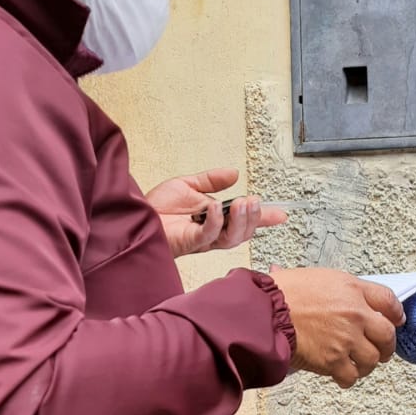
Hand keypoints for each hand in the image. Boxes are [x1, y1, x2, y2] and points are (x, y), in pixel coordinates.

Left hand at [146, 168, 287, 257]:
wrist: (133, 216)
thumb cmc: (154, 207)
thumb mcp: (187, 186)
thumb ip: (211, 180)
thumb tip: (234, 173)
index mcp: (215, 220)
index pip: (245, 221)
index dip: (264, 218)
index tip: (282, 214)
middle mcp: (212, 232)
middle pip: (244, 233)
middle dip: (255, 218)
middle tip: (255, 202)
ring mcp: (202, 239)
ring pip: (232, 238)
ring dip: (242, 220)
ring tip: (244, 203)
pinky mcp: (189, 241)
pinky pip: (209, 234)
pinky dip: (216, 221)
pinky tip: (215, 207)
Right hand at [270, 267, 405, 389]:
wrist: (263, 312)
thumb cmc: (280, 292)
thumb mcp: (314, 277)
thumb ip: (334, 288)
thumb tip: (337, 294)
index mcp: (351, 289)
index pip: (389, 300)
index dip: (396, 314)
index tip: (397, 321)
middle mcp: (354, 313)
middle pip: (388, 335)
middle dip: (387, 346)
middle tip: (382, 351)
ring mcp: (346, 338)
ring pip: (372, 359)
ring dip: (366, 364)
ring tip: (357, 365)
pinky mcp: (333, 360)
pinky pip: (351, 376)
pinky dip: (348, 378)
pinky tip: (341, 375)